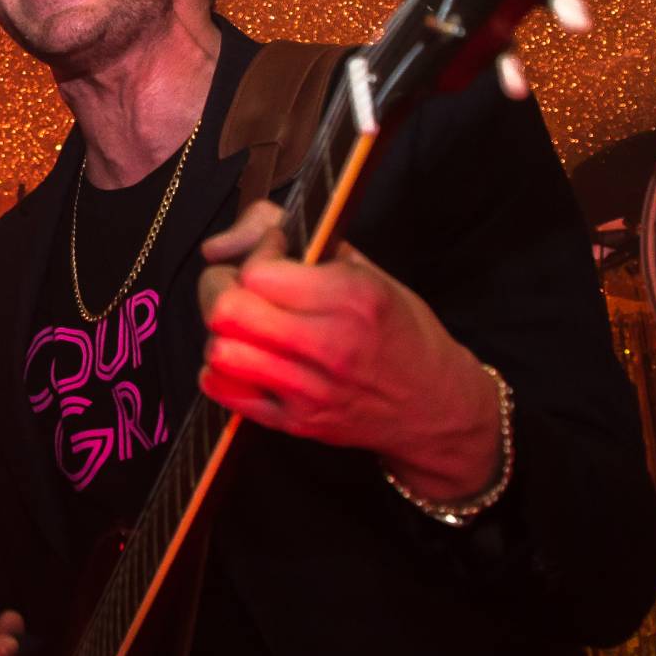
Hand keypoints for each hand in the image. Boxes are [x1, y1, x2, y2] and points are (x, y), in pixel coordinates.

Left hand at [197, 201, 502, 499]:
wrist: (435, 405)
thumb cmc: (404, 333)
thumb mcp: (372, 273)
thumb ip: (309, 242)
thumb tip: (244, 232)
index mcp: (352, 297)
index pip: (258, 272)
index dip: (257, 255)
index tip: (273, 255)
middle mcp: (330, 344)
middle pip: (226, 310)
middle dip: (221, 288)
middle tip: (241, 286)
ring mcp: (310, 389)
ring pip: (219, 351)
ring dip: (221, 331)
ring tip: (245, 325)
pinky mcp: (295, 422)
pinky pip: (224, 392)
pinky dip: (220, 370)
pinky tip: (245, 357)